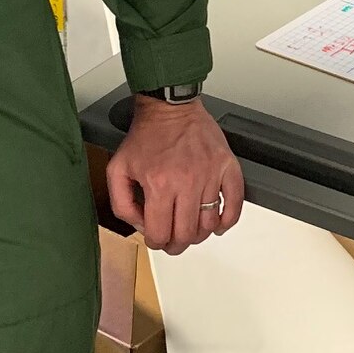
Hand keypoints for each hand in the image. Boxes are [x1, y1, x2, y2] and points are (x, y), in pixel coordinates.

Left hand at [106, 95, 244, 254]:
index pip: (160, 233)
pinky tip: (218, 224)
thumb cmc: (147, 135)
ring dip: (199, 234)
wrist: (170, 107)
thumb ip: (121, 203)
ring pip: (209, 223)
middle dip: (176, 245)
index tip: (156, 239)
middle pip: (186, 234)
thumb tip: (140, 225)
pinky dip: (228, 220)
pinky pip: (235, 202)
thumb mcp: (118, 169)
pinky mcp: (227, 166)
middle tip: (173, 241)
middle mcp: (186, 181)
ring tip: (191, 229)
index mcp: (158, 184)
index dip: (156, 243)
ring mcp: (210, 174)